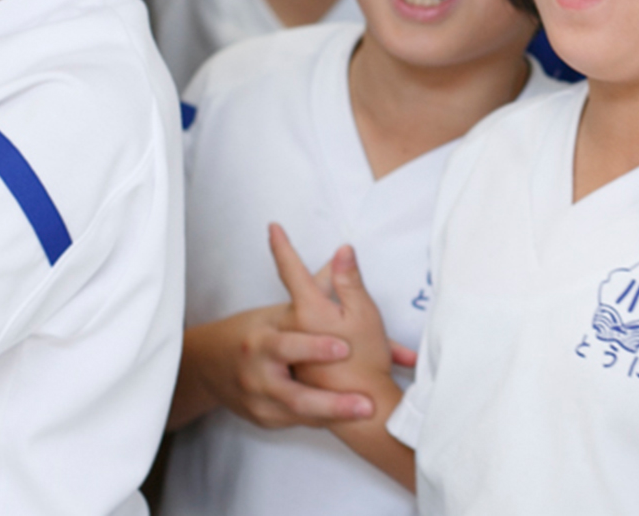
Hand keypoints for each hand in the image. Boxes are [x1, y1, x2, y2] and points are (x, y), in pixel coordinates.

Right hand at [182, 303, 373, 428]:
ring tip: (364, 413)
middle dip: (330, 401)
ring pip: (300, 414)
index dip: (314, 347)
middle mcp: (257, 375)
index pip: (288, 345)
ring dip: (333, 414)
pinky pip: (297, 422)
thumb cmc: (254, 331)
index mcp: (260, 342)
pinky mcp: (264, 418)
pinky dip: (322, 419)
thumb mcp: (279, 309)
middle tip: (364, 403)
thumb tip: (344, 253)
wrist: (210, 365)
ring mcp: (259, 401)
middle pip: (295, 395)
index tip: (343, 347)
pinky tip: (346, 418)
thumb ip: (314, 288)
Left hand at [272, 225, 397, 406]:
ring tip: (345, 322)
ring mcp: (293, 349)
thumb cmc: (365, 360)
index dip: (282, 246)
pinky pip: (308, 343)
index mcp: (306, 310)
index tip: (273, 227)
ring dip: (324, 317)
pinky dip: (323, 339)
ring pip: (306, 320)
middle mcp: (293, 327)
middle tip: (318, 270)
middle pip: (303, 294)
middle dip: (317, 284)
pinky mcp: (298, 367)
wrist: (363, 411)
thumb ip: (349, 281)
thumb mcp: (363, 314)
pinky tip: (340, 348)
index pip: (291, 269)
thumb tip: (342, 249)